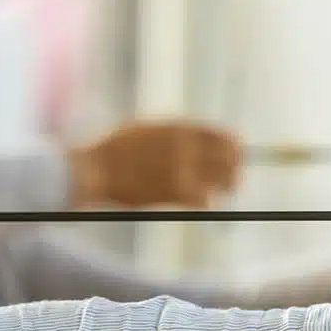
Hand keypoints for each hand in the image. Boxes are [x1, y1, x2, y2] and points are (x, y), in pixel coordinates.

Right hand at [68, 121, 240, 208]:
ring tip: (226, 190)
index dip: (233, 145)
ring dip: (226, 185)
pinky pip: (203, 199)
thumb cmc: (114, 149)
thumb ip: (173, 132)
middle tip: (234, 178)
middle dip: (235, 167)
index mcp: (179, 128)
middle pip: (228, 157)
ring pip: (221, 179)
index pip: (221, 135)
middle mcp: (185, 146)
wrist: (94, 169)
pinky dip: (206, 201)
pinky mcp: (174, 192)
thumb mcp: (147, 128)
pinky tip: (203, 201)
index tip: (236, 153)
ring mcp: (182, 169)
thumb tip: (198, 139)